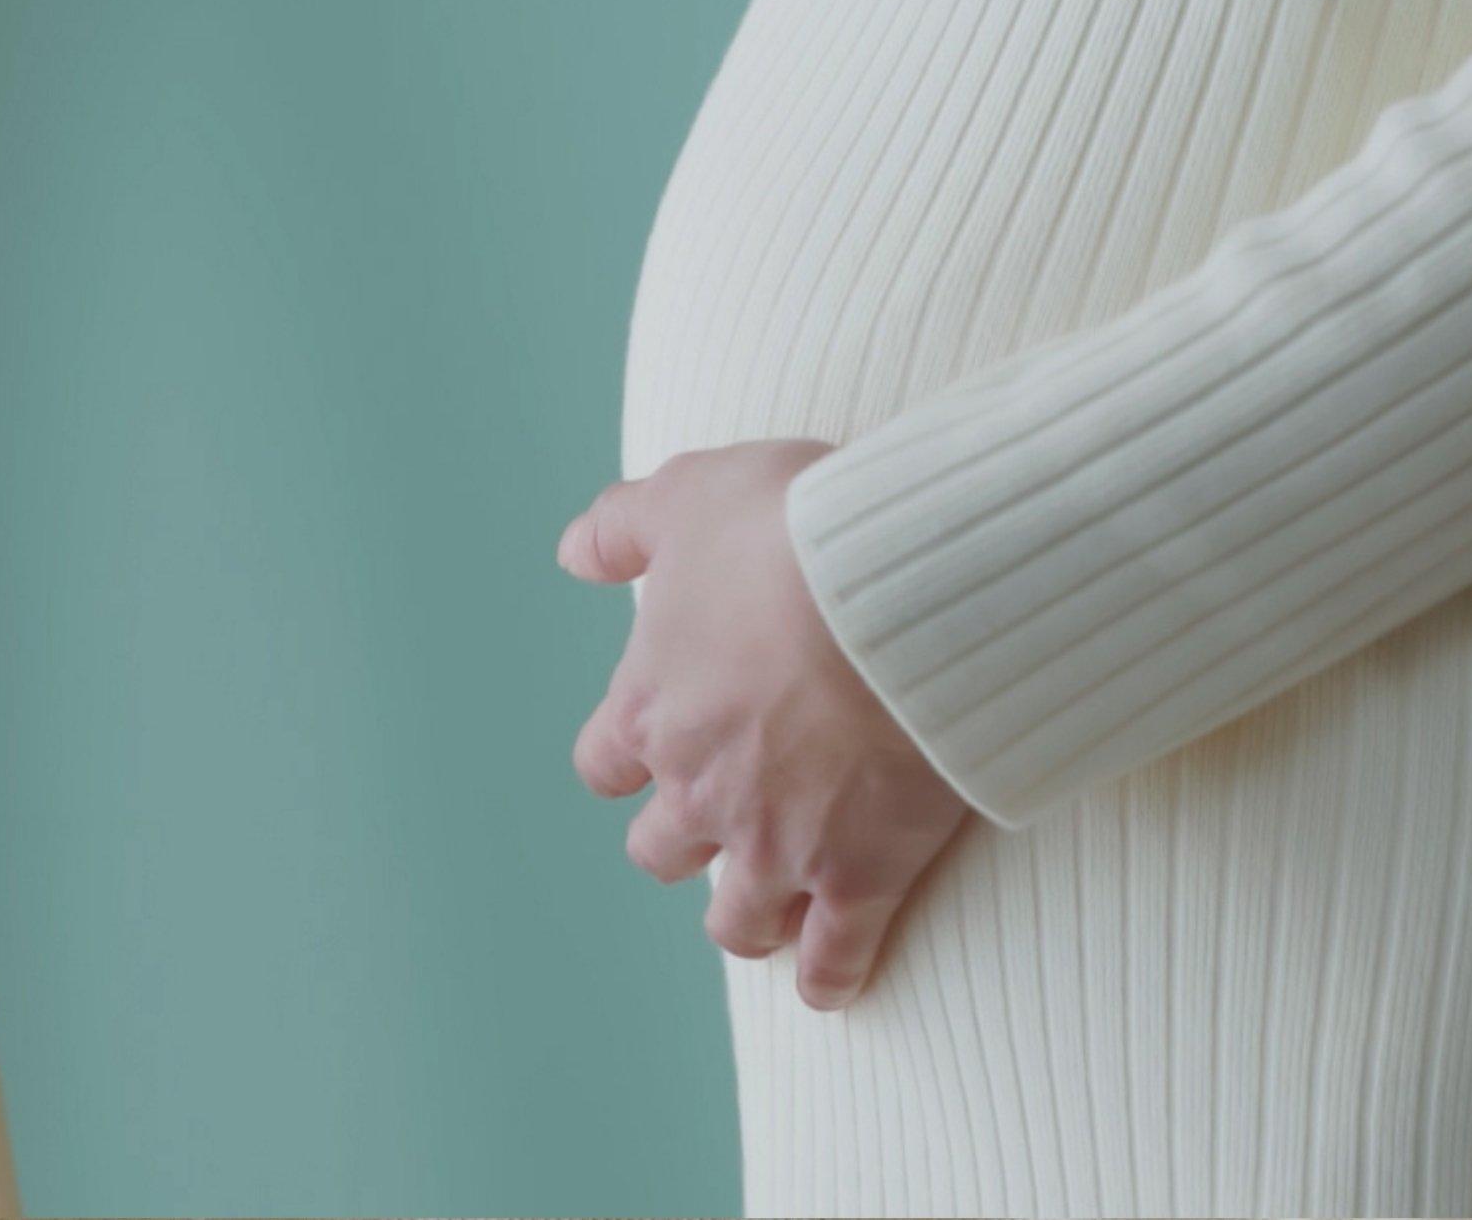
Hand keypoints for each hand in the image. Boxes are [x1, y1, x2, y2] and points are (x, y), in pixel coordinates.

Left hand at [559, 441, 979, 1007]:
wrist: (900, 589)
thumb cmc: (793, 530)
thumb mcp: (693, 494)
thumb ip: (624, 525)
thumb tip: (571, 552)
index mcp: (653, 710)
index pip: (606, 763)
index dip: (629, 758)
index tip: (653, 750)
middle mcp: (701, 792)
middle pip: (664, 851)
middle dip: (690, 841)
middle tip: (728, 818)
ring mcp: (778, 846)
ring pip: (738, 920)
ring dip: (751, 915)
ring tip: (778, 905)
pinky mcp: (859, 877)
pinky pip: (833, 961)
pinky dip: (828, 976)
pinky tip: (829, 977)